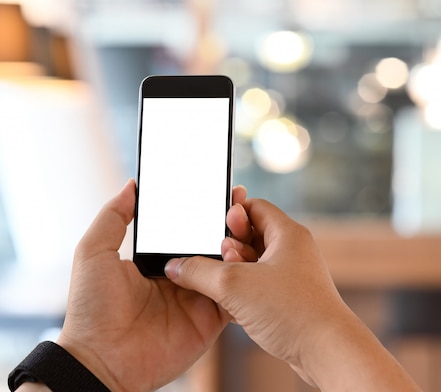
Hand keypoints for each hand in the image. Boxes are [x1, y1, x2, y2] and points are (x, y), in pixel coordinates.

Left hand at [56, 180, 246, 391]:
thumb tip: (132, 185)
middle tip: (238, 200)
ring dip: (239, 244)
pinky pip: (235, 294)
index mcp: (160, 260)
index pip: (190, 229)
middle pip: (214, 244)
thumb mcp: (93, 253)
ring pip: (230, 265)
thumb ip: (113, 217)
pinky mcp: (213, 318)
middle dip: (229, 222)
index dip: (205, 210)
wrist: (101, 360)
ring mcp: (200, 297)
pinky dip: (244, 277)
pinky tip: (246, 256)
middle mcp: (184, 276)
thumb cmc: (91, 309)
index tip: (219, 189)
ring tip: (241, 224)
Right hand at [166, 198, 421, 390]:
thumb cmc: (292, 310)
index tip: (211, 227)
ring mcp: (293, 276)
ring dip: (234, 274)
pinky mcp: (291, 300)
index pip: (254, 207)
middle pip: (252, 236)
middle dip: (229, 248)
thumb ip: (198, 272)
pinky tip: (232, 307)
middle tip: (220, 259)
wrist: (326, 350)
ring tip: (226, 286)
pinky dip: (244, 293)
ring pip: (254, 265)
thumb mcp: (234, 285)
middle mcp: (293, 251)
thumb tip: (175, 266)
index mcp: (287, 234)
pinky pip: (260, 288)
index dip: (230, 214)